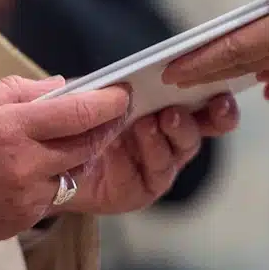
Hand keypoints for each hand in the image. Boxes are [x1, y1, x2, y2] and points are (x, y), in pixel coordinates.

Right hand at [0, 76, 129, 246]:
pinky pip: (50, 199)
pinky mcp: (19, 222)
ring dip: (79, 158)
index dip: (108, 103)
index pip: (79, 114)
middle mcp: (24, 166)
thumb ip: (24, 92)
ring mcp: (24, 198)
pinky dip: (51, 182)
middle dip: (105, 129)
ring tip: (72, 142)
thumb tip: (64, 88)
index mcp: (11, 129)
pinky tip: (36, 170)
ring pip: (72, 175)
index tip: (122, 94)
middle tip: (112, 116)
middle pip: (87, 146)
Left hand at [57, 94, 239, 214]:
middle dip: (194, 122)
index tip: (221, 95)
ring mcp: (154, 168)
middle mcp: (168, 141)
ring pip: (172, 156)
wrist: (47, 162)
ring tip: (147, 124)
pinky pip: (144, 178)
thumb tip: (122, 78)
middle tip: (175, 111)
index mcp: (167, 111)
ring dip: (163, 140)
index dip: (219, 104)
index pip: (204, 108)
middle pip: (197, 134)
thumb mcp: (89, 93)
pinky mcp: (137, 191)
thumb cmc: (76, 121)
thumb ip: (107, 83)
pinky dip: (132, 163)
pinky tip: (117, 152)